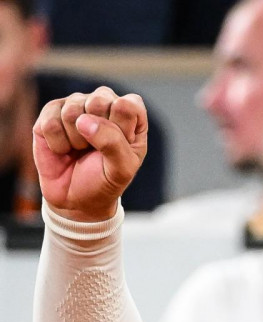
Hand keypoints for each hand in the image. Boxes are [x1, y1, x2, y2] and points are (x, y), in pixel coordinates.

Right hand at [33, 87, 147, 221]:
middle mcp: (103, 103)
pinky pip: (50, 123)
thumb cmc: (105, 179)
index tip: (119, 147)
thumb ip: (113, 143)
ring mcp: (75, 105)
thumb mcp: (121, 169)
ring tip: (80, 150)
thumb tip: (84, 121)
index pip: (128, 105)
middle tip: (97, 150)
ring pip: (72, 112)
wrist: (75, 198)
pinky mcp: (50, 112)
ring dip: (76, 141)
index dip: (121, 128)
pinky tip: (63, 150)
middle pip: (99, 101)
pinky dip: (57, 144)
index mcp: (130, 114)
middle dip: (97, 134)